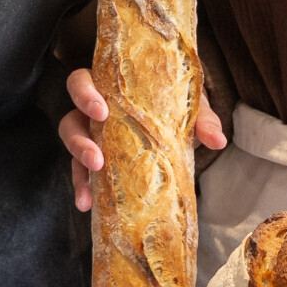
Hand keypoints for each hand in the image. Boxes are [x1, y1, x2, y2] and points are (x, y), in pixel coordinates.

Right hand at [57, 69, 226, 212]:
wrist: (180, 124)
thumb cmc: (176, 104)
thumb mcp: (190, 106)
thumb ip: (202, 118)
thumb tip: (217, 141)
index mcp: (110, 89)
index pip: (82, 81)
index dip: (84, 94)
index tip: (101, 111)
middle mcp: (94, 113)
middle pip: (69, 120)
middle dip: (78, 140)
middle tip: (97, 158)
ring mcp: (93, 138)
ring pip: (72, 149)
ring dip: (79, 168)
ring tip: (90, 189)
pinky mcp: (97, 162)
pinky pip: (82, 173)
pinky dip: (84, 188)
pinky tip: (88, 204)